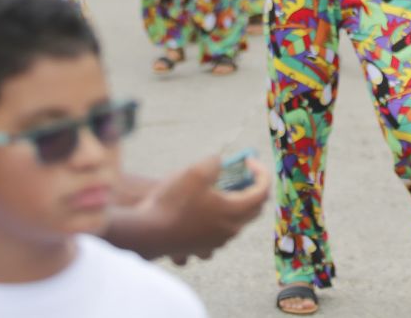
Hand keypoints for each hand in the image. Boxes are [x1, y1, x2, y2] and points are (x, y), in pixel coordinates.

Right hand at [135, 156, 269, 263]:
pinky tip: (205, 211)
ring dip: (236, 205)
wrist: (148, 232)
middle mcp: (230, 230)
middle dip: (252, 188)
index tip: (248, 162)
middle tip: (241, 174)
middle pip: (254, 209)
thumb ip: (215, 162)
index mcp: (234, 211)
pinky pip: (219, 234)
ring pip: (238, 223)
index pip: (262, 192)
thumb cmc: (173, 201)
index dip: (261, 173)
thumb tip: (220, 163)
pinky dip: (219, 220)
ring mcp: (216, 242)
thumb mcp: (196, 171)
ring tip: (221, 190)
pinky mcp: (202, 248)